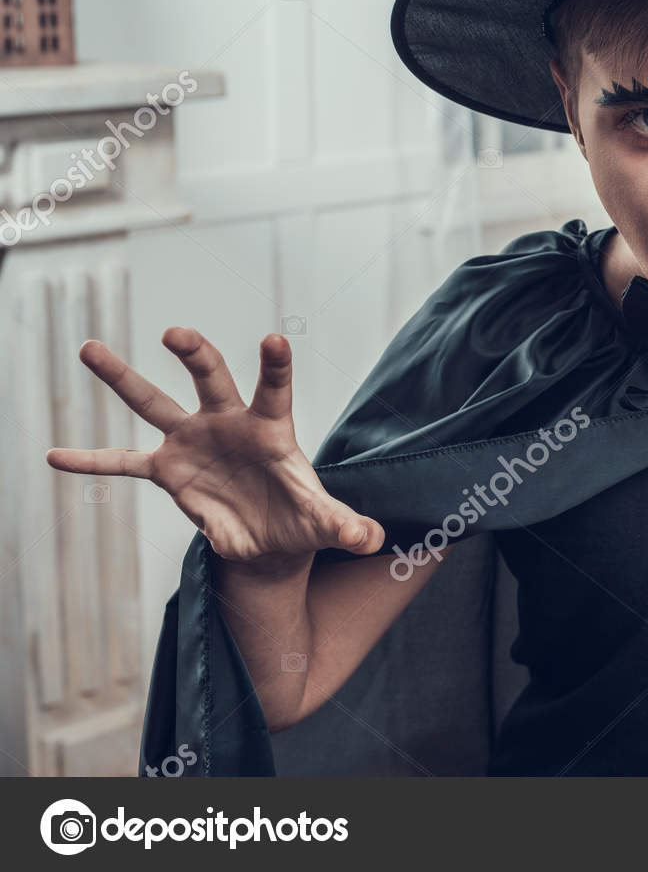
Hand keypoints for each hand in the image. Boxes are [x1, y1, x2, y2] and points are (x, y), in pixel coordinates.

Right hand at [45, 328, 385, 567]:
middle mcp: (229, 425)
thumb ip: (346, 526)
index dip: (275, 366)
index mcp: (272, 431)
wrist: (271, 539)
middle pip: (212, 380)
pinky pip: (123, 463)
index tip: (274, 338)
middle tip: (176, 331)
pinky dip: (91, 461)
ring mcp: (194, 442)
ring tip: (89, 347)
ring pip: (154, 403)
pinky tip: (54, 454)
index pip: (276, 390)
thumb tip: (369, 539)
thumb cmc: (303, 520)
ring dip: (122, 377)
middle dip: (196, 355)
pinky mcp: (168, 471)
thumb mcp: (326, 525)